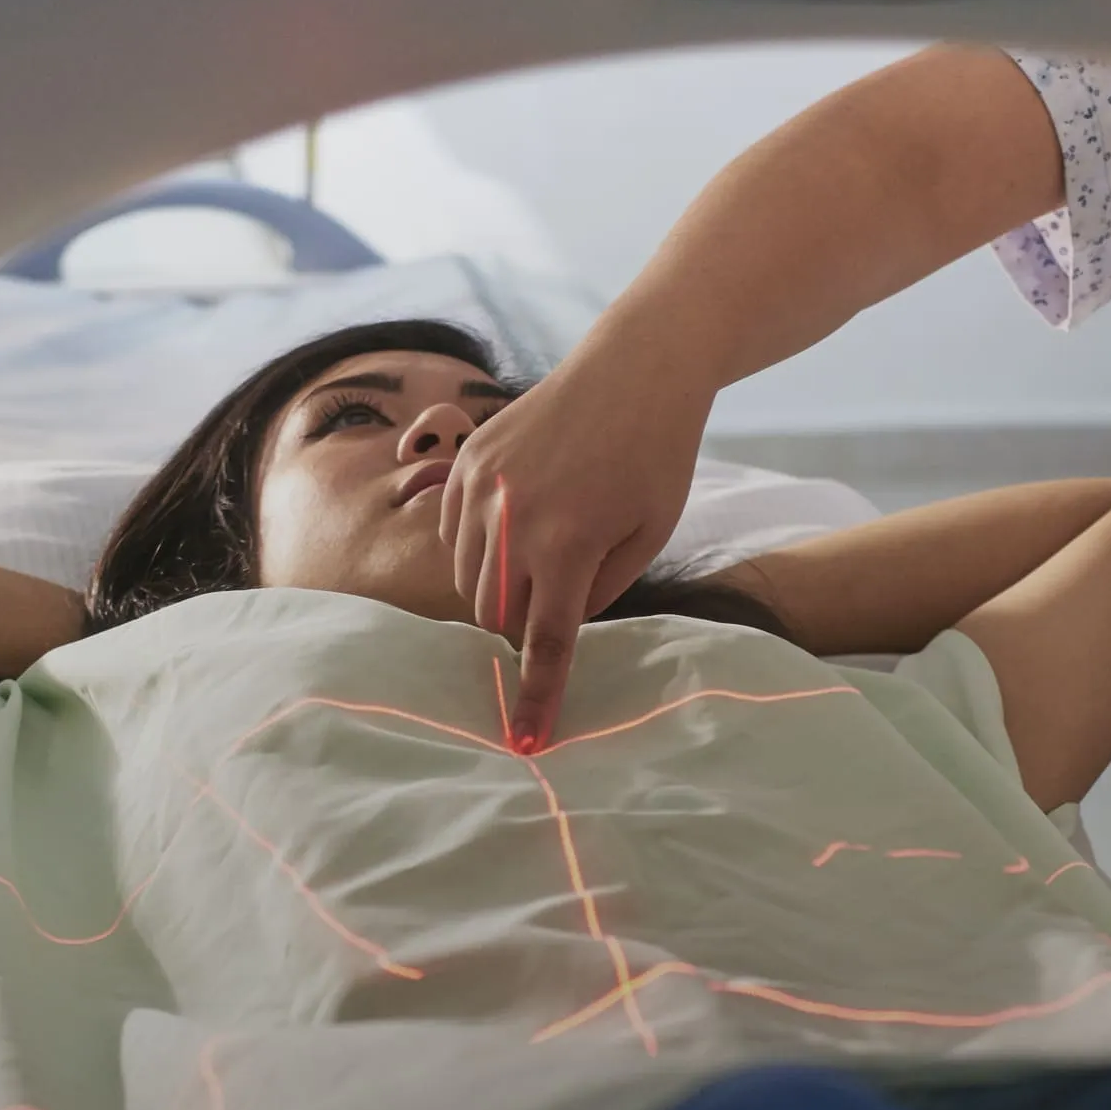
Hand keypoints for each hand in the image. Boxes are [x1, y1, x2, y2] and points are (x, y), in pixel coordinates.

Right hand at [439, 344, 712, 751]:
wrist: (635, 367)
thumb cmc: (656, 455)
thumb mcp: (647, 537)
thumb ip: (599, 593)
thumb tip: (552, 624)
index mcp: (567, 546)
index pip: (543, 644)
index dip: (535, 698)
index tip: (526, 741)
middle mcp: (513, 520)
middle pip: (496, 615)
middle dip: (522, 622)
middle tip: (560, 592)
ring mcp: (481, 488)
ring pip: (470, 577)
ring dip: (500, 584)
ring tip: (547, 545)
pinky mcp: (466, 463)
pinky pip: (454, 533)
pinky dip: (479, 544)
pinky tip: (519, 517)